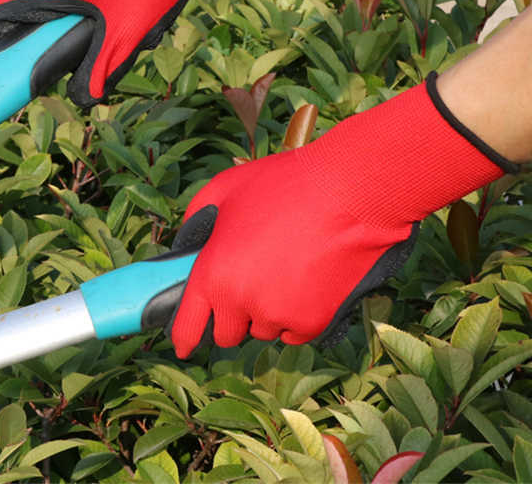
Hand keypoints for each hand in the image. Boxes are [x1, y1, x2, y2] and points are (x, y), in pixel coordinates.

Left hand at [170, 75, 512, 357]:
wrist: (349, 193)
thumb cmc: (284, 185)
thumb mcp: (225, 189)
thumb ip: (198, 218)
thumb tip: (192, 243)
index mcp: (214, 273)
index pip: (187, 326)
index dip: (184, 337)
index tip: (183, 345)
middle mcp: (242, 302)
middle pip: (227, 333)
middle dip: (232, 314)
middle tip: (248, 281)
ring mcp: (279, 315)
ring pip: (263, 329)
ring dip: (266, 310)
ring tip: (286, 268)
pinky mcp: (314, 323)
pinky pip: (295, 330)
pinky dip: (296, 314)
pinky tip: (306, 280)